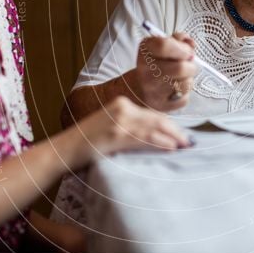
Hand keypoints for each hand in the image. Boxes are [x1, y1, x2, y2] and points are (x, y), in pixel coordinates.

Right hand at [64, 96, 191, 169]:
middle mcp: (122, 108)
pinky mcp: (115, 134)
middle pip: (157, 119)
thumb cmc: (86, 143)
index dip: (170, 125)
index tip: (181, 135)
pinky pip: (143, 138)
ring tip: (184, 146)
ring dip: (172, 138)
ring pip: (153, 128)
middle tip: (189, 142)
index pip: (153, 114)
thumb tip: (154, 137)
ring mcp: (119, 121)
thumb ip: (130, 127)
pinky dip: (159, 143)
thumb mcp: (110, 127)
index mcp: (121, 103)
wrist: (64, 149)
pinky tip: (170, 148)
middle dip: (175, 131)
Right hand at [129, 33, 197, 110]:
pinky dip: (185, 93)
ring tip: (182, 77)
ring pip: (185, 83)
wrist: (139, 89)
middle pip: (180, 68)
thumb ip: (178, 40)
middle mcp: (145, 71)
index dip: (182, 48)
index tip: (187, 51)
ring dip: (189, 79)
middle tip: (188, 64)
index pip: (164, 45)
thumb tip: (191, 44)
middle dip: (191, 65)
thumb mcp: (161, 46)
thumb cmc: (155, 64)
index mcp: (145, 51)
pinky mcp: (161, 106)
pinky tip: (176, 89)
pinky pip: (184, 98)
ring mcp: (152, 91)